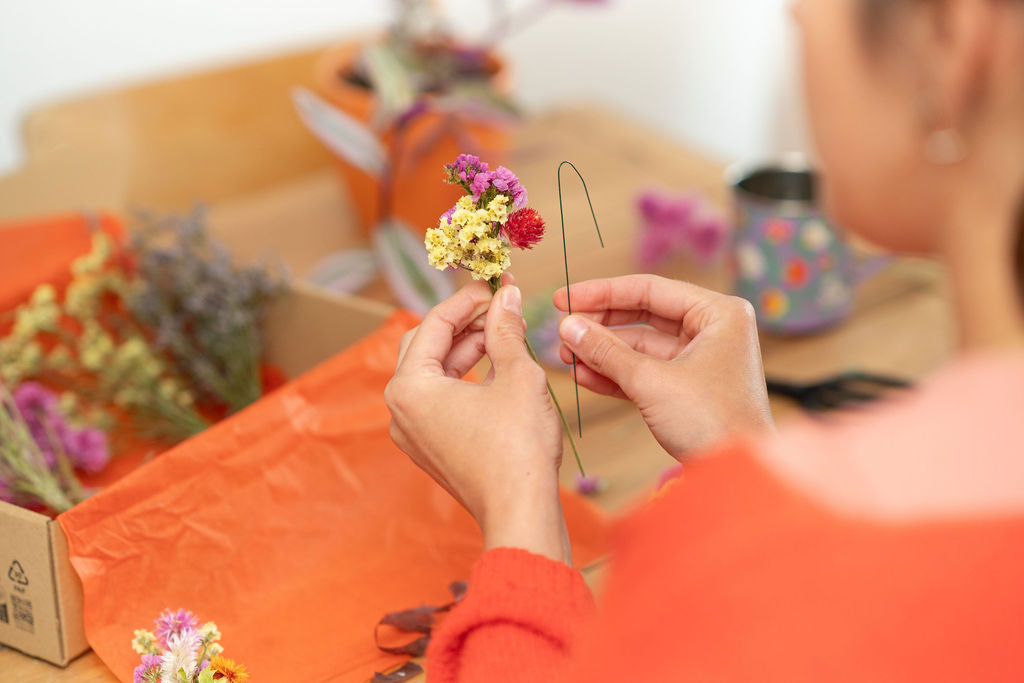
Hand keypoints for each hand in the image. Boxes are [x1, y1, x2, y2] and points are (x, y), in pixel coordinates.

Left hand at [385, 279, 569, 563]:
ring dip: (465, 349)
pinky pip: (439, 400)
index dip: (467, 299)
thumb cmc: (518, 447)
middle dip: (462, 322)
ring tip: (504, 333)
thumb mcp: (517, 374)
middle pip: (424, 345)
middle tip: (499, 306)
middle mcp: (399, 409)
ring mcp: (412, 433)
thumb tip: (507, 296)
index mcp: (409, 387)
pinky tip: (496, 367)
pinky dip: (463, 378)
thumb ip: (505, 329)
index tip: (495, 284)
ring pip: (432, 374)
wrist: (521, 511)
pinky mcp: (430, 449)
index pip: (433, 323)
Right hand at [554, 274, 772, 459]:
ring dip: (602, 353)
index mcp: (718, 313)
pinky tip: (583, 375)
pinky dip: (615, 374)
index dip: (602, 293)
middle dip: (600, 327)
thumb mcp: (652, 382)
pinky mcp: (687, 387)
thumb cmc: (713, 424)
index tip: (564, 298)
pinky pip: (645, 371)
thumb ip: (606, 351)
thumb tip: (569, 327)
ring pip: (640, 347)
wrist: (737, 479)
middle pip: (643, 315)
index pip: (650, 289)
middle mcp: (712, 330)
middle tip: (562, 331)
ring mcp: (699, 359)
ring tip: (566, 357)